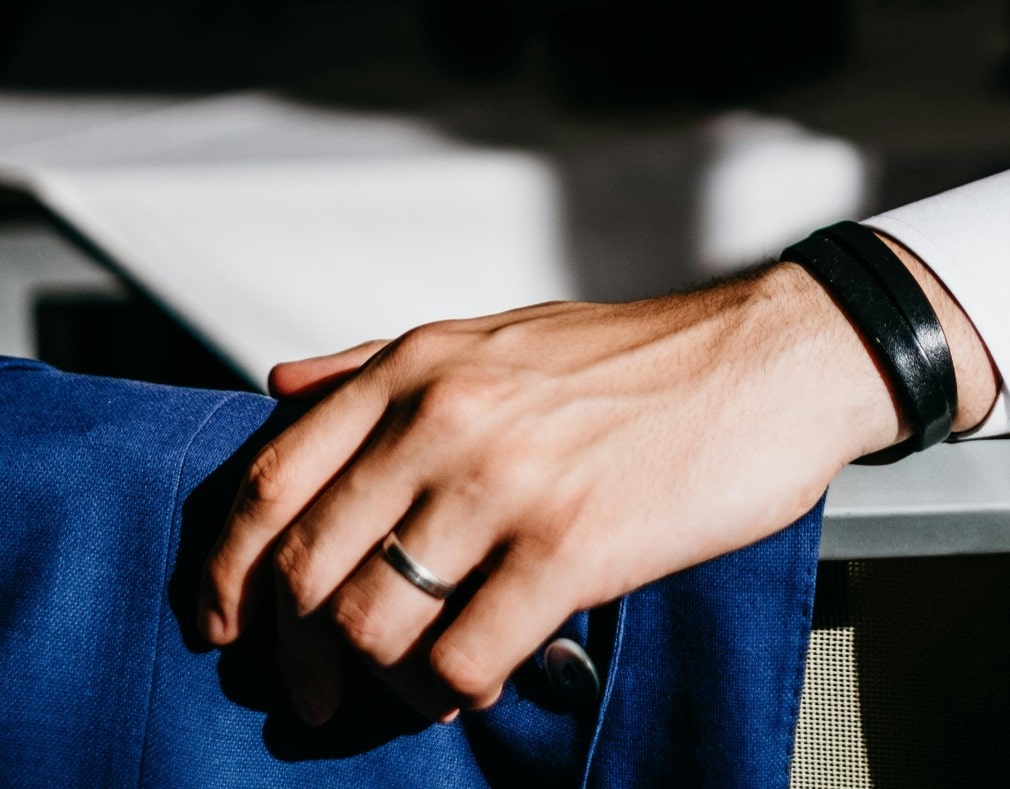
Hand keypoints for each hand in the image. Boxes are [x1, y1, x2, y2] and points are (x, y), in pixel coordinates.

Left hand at [197, 255, 994, 724]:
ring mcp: (507, 482)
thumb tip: (284, 389)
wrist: (767, 360)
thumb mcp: (494, 334)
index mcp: (418, 368)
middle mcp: (445, 418)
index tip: (228, 619)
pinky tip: (479, 677)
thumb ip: (379, 361)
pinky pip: (466, 654)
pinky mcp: (574, 544)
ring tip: (412, 684)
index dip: (230, 569)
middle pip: (307, 565)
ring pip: (376, 621)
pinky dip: (454, 688)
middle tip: (307, 689)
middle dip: (293, 652)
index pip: (273, 482)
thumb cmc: (641, 358)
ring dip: (378, 679)